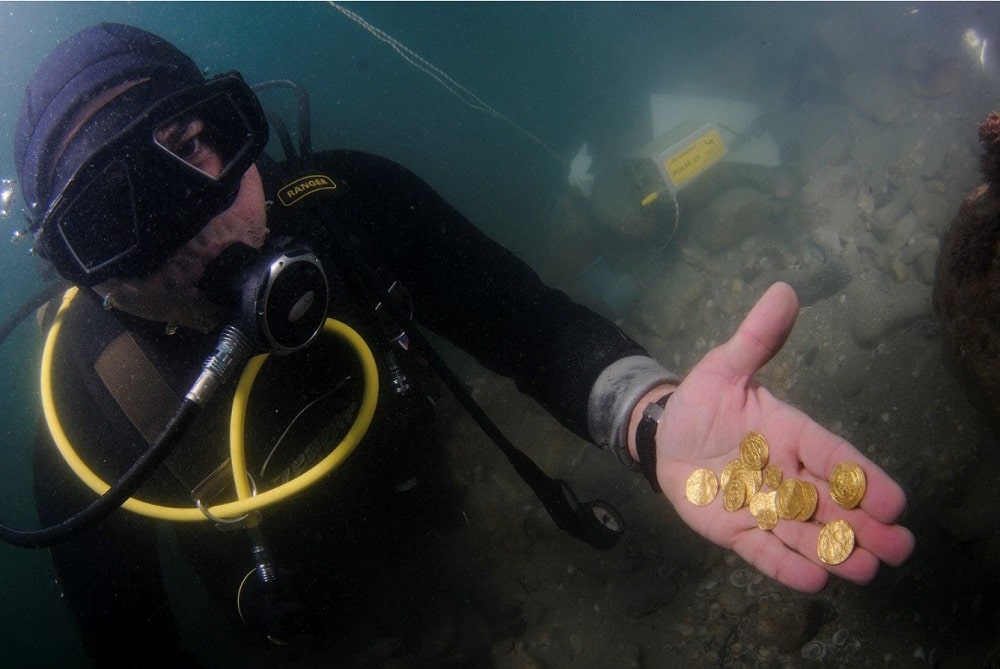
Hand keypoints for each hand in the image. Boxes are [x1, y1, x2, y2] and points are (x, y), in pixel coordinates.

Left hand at [646, 281, 913, 592]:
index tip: (894, 499)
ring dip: (833, 551)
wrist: (665, 436)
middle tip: (898, 547)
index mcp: (790, 433)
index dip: (861, 476)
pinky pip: (763, 551)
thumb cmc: (703, 402)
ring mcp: (763, 506)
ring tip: (864, 569)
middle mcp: (785, 474)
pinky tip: (813, 582)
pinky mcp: (736, 530)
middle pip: (830, 502)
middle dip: (863, 525)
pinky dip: (785, 566)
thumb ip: (757, 337)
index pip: (831, 454)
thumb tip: (784, 290)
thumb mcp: (725, 366)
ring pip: (804, 531)